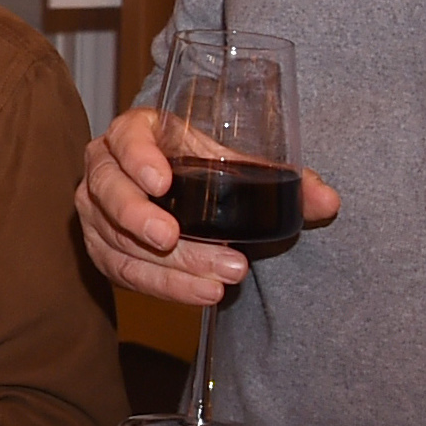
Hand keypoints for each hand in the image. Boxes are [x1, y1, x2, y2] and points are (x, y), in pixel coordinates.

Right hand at [75, 108, 340, 306]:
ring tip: (214, 282)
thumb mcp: (237, 163)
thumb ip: (283, 179)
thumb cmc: (203, 165)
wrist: (179, 191)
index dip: (138, 158)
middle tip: (173, 238)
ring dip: (164, 265)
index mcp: (136, 132)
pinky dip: (160, 287)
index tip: (163, 182)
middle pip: (108, 192)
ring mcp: (97, 211)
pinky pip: (120, 272)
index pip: (125, 138)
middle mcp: (105, 167)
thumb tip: (328, 201)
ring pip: (115, 240)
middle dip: (139, 219)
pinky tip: (198, 293)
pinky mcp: (101, 247)